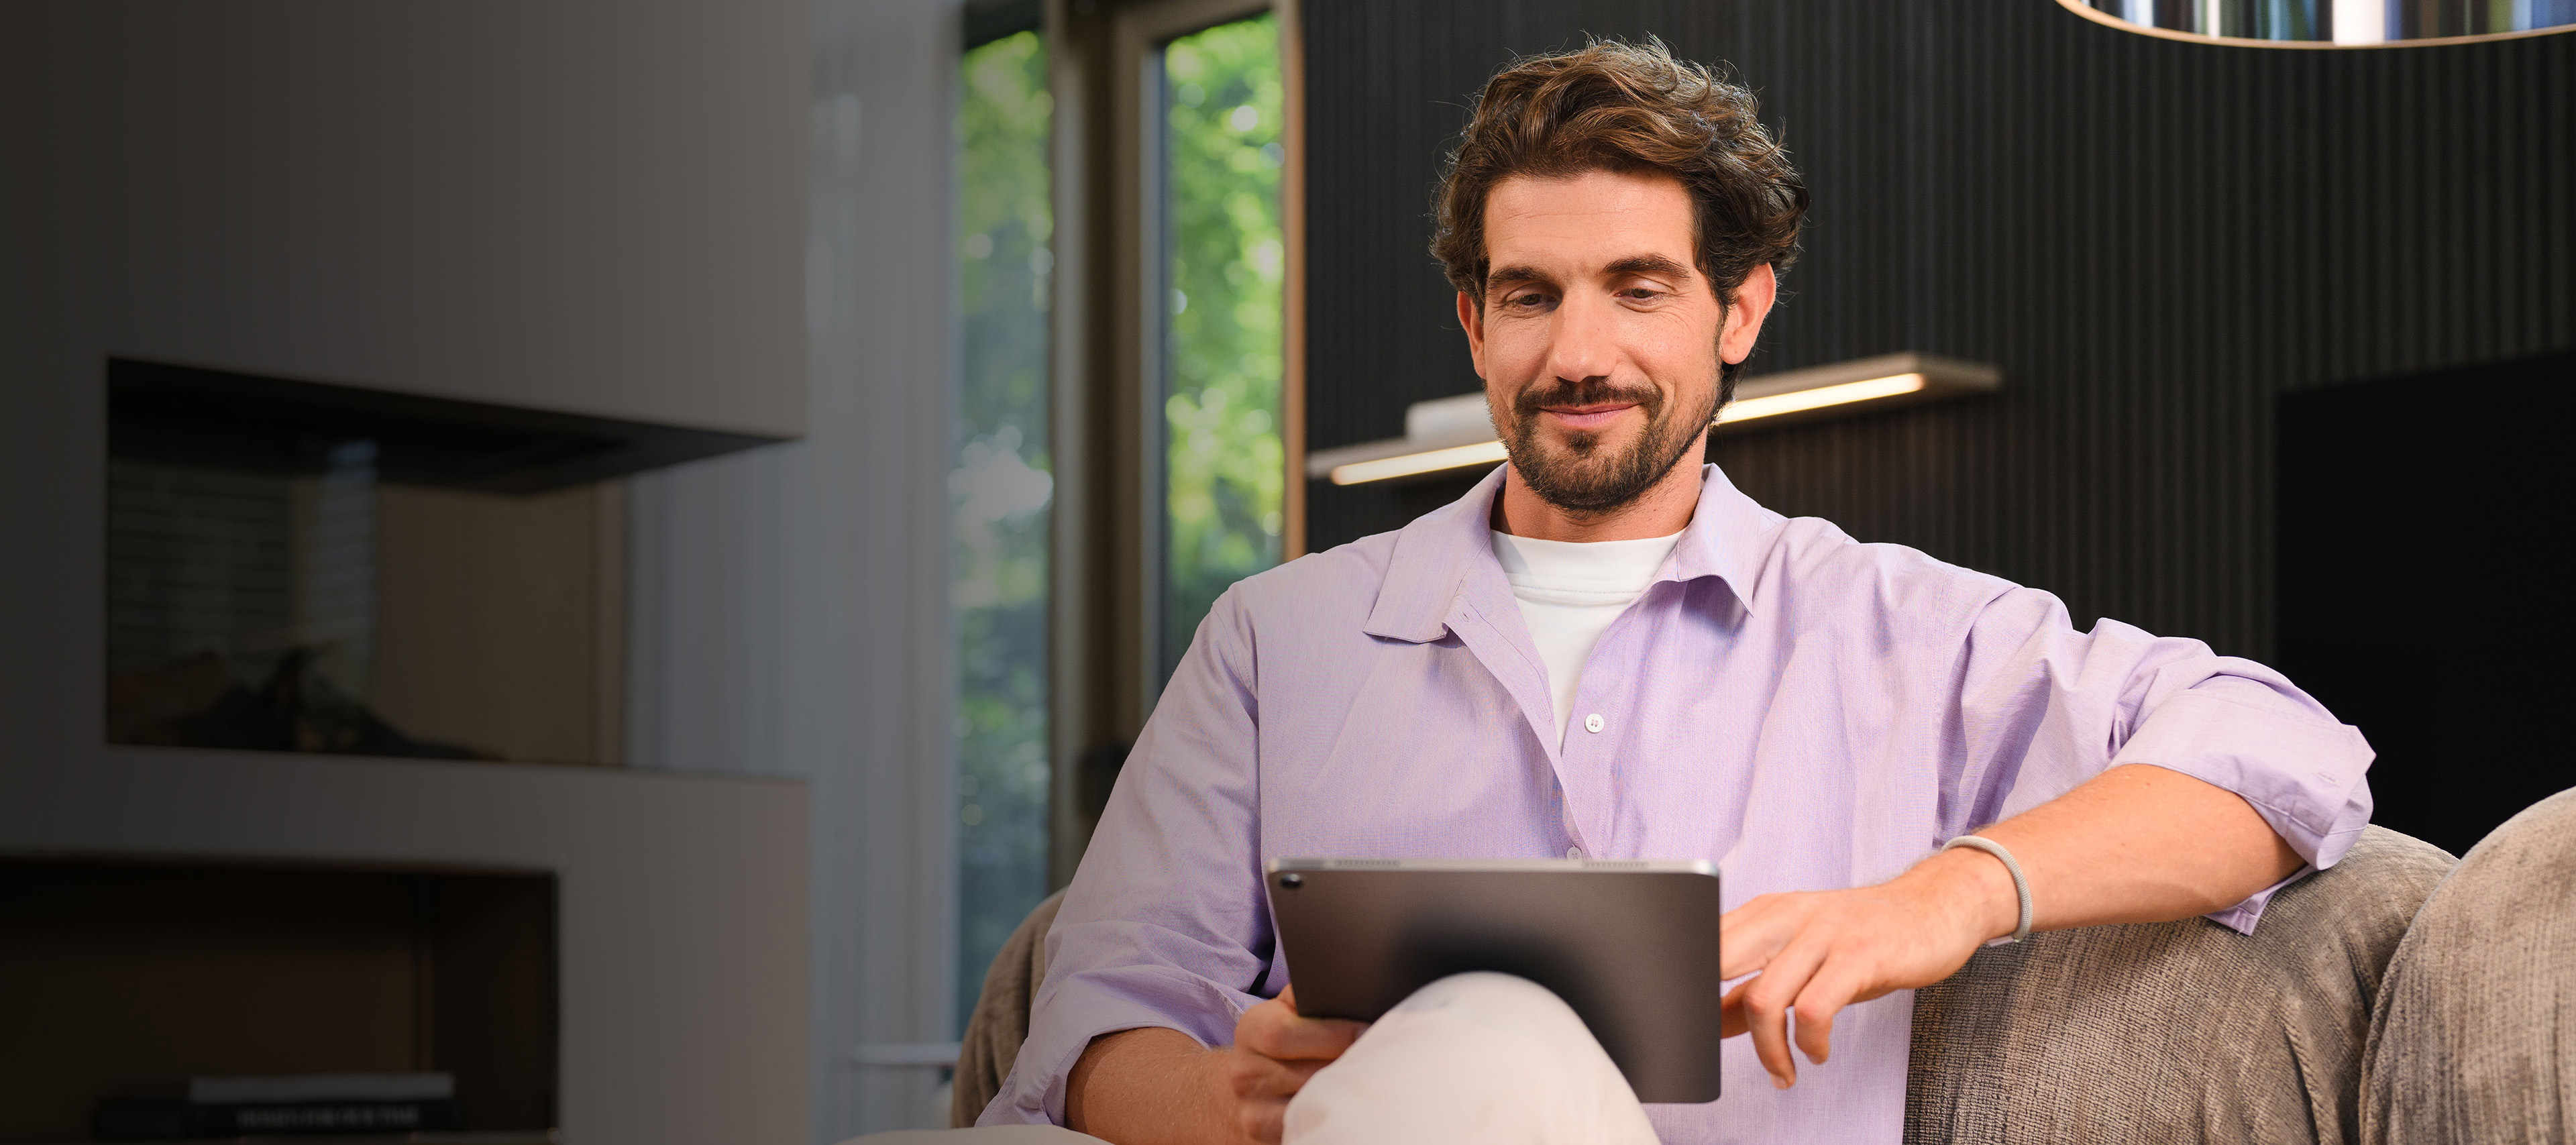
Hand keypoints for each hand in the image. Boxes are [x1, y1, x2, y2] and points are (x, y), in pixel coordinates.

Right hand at [1203, 986, 1368, 1142]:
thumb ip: (1315, 995)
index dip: (1330, 1035)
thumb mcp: (1294, 1006)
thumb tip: (1355, 990)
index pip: (1283, 1035)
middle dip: (1346, 1066)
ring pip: (1307, 1105)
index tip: (1366, 1032)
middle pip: (1305, 1074)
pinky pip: (1303, 1128)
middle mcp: (1244, 1071)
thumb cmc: (1290, 1035)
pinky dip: (1328, 1118)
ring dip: (1343, 1094)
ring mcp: (1251, 1108)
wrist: (1256, 1077)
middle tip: (1381, 1060)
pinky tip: (1349, 1107)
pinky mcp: (1260, 1132)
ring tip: (1369, 1082)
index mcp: (1253, 1029)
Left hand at [1716, 849, 2015, 1088]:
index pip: (1704, 946)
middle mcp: (1788, 915)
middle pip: (1717, 963)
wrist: (1936, 905)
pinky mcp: (1859, 955)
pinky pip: (1814, 1009)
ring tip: (1783, 1071)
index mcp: (1766, 911)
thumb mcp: (1803, 956)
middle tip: (1717, 1051)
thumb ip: (1757, 984)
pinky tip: (1816, 1053)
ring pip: (1764, 998)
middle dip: (1706, 1015)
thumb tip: (1710, 1021)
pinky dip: (1809, 1043)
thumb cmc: (1864, 937)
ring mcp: (1823, 933)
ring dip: (1768, 1050)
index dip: (1685, 988)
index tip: (1687, 1026)